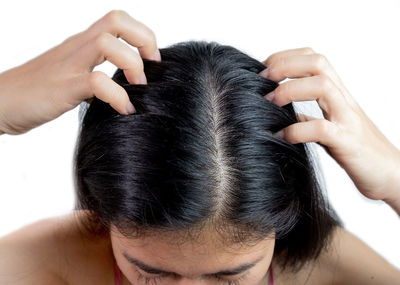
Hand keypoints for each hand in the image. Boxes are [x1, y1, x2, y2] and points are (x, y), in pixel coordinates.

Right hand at [0, 9, 160, 134]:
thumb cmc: (35, 93)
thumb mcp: (71, 79)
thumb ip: (95, 80)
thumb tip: (122, 93)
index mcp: (81, 45)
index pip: (118, 21)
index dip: (142, 35)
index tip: (150, 61)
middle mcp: (77, 48)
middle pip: (117, 20)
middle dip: (144, 40)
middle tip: (149, 69)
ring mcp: (69, 65)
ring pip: (107, 43)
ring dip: (132, 65)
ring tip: (137, 89)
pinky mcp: (62, 87)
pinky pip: (97, 82)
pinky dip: (118, 96)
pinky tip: (123, 110)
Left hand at [258, 47, 399, 202]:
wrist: (391, 173)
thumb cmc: (356, 149)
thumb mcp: (328, 126)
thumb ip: (307, 116)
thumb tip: (278, 113)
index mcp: (337, 94)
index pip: (313, 59)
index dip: (286, 57)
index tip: (264, 70)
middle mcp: (343, 100)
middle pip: (318, 63)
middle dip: (285, 66)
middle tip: (261, 81)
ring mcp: (346, 119)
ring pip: (322, 86)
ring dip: (289, 90)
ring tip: (269, 103)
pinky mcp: (347, 142)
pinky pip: (321, 128)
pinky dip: (296, 130)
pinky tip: (281, 137)